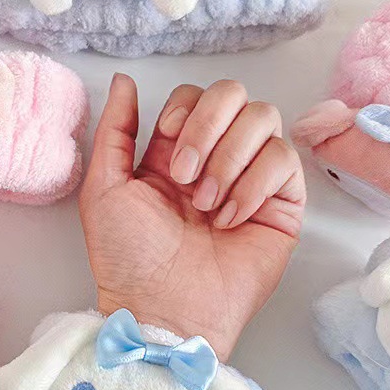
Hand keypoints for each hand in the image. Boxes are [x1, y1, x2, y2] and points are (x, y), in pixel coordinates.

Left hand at [79, 74, 305, 361]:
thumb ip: (114, 128)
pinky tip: (230, 219)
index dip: (186, 109)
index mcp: (174, 151)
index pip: (196, 95)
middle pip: (235, 95)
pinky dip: (254, 185)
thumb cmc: (128, 257)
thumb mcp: (104, 187)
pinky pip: (284, 162)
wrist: (162, 309)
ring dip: (230, 157)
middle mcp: (215, 158)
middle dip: (209, 126)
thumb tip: (124, 80)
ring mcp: (251, 179)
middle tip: (185, 176)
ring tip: (206, 204)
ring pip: (265, 119)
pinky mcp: (281, 204)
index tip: (166, 140)